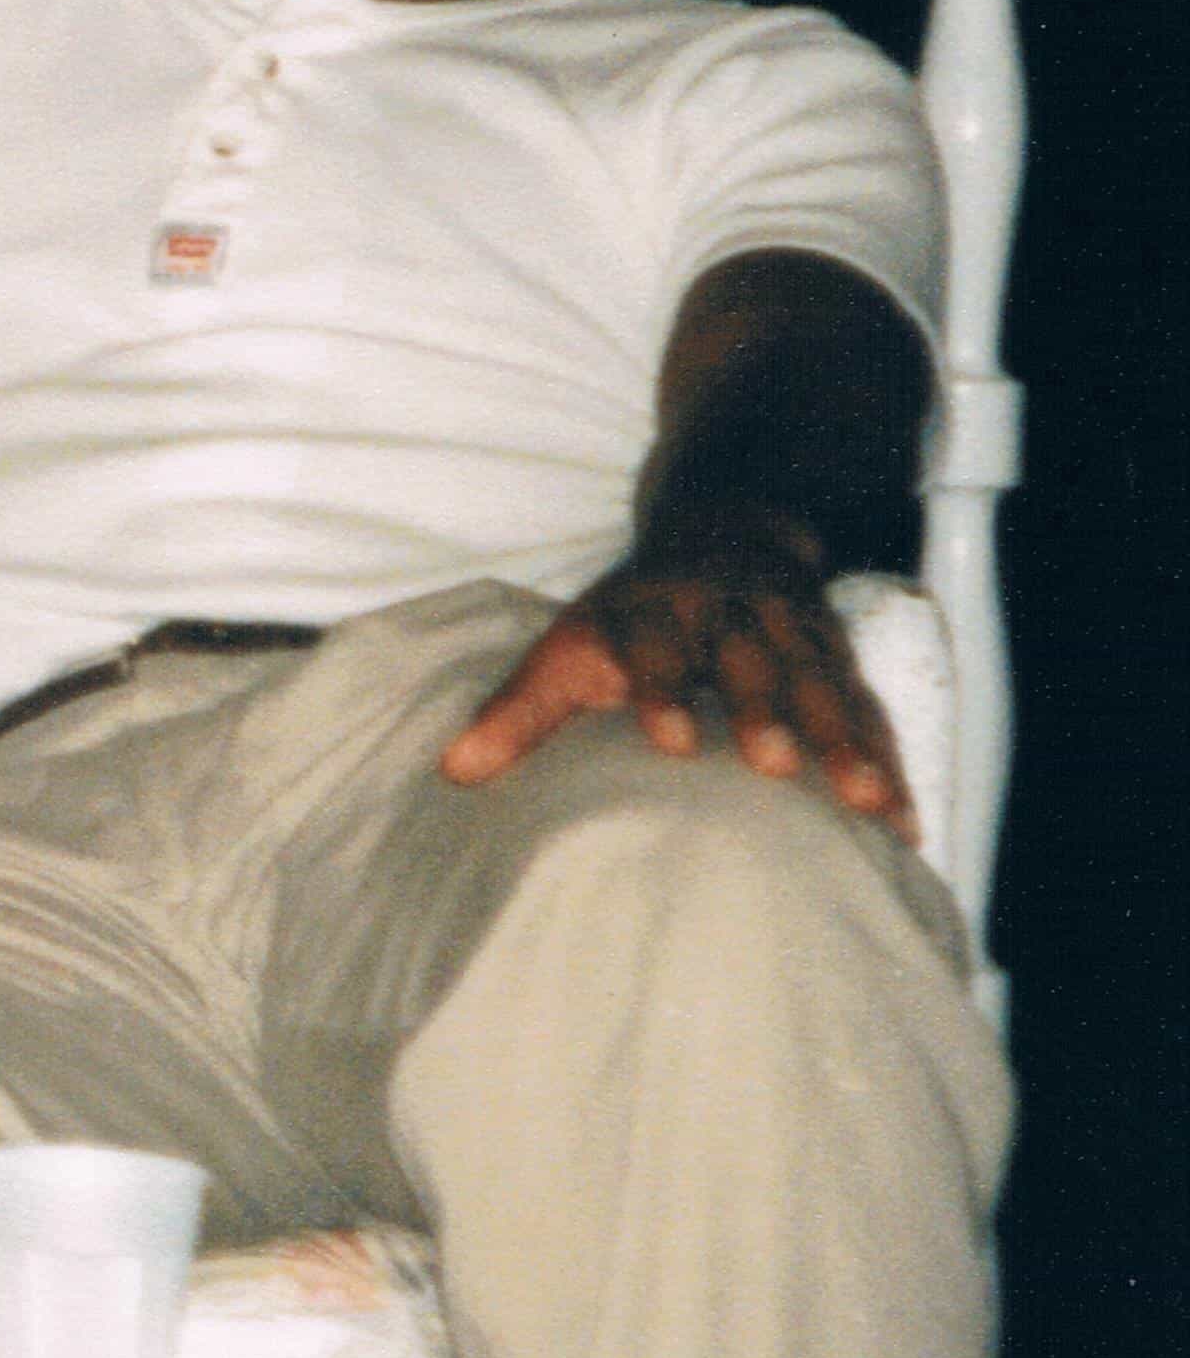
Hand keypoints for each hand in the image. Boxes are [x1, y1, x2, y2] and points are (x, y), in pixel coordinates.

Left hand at [440, 551, 911, 830]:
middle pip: (749, 663)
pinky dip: (890, 762)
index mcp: (653, 614)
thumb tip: (454, 772)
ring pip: (824, 685)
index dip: (659, 687)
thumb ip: (519, 711)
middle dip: (766, 711)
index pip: (652, 647)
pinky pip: (871, 711)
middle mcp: (727, 618)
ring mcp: (792, 635)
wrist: (729, 535)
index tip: (668, 737)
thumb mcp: (571, 644)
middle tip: (775, 766)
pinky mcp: (840, 660)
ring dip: (846, 742)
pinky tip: (903, 822)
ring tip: (865, 804)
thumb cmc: (633, 617)